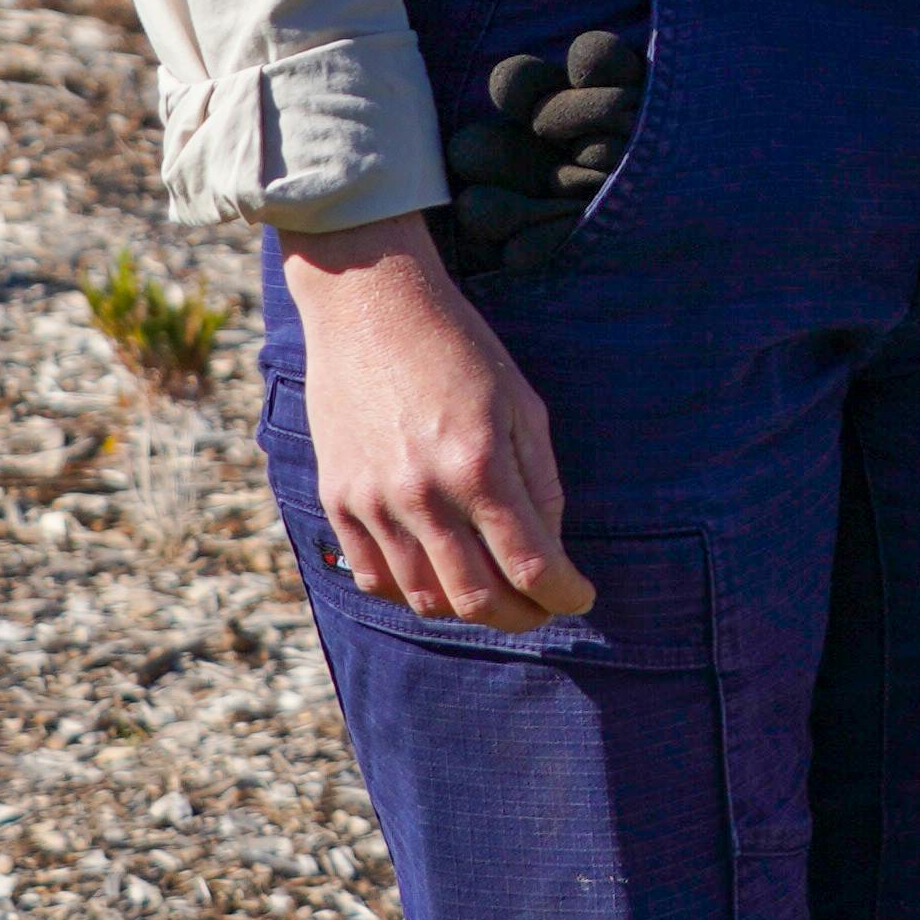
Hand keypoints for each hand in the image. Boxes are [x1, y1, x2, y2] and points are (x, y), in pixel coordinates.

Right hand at [280, 221, 591, 628]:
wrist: (368, 304)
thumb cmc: (458, 346)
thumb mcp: (521, 403)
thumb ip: (540, 481)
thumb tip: (549, 547)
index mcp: (479, 465)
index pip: (532, 565)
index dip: (566, 594)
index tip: (581, 595)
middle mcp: (423, 494)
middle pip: (478, 599)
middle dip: (522, 616)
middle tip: (542, 607)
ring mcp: (373, 502)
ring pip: (424, 598)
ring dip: (469, 607)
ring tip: (494, 591)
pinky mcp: (338, 499)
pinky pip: (374, 576)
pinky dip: (411, 591)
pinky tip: (438, 575)